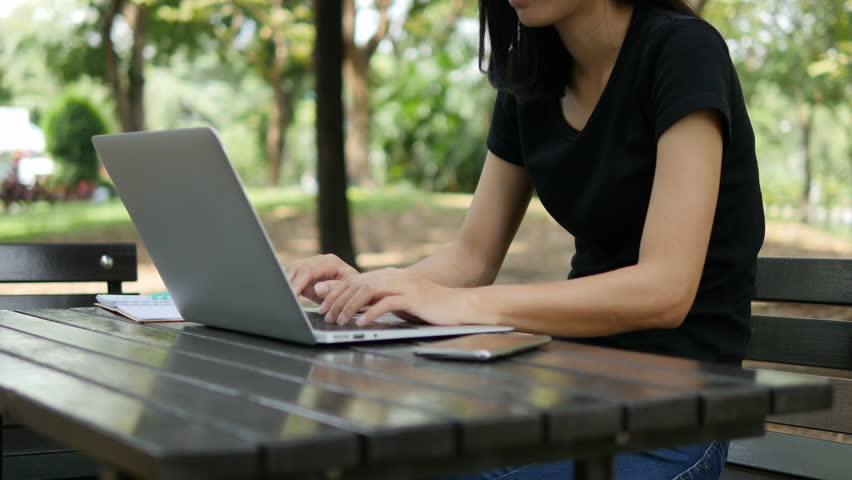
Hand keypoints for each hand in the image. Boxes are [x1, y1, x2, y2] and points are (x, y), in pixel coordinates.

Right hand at [286, 254, 358, 303]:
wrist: (353, 291)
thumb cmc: (353, 290)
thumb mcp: (348, 290)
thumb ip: (334, 289)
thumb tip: (318, 287)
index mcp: (330, 261)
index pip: (309, 270)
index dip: (298, 283)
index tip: (292, 295)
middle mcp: (317, 261)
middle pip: (296, 269)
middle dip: (287, 283)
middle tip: (282, 297)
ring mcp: (309, 266)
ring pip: (290, 272)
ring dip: (284, 284)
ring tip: (280, 297)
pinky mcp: (302, 274)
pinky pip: (289, 278)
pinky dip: (284, 286)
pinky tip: (282, 296)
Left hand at [317, 267, 491, 326]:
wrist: (459, 305)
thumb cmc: (429, 308)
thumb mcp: (400, 303)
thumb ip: (379, 302)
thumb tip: (355, 309)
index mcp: (389, 276)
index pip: (355, 281)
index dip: (336, 292)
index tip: (322, 305)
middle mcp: (394, 276)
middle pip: (357, 284)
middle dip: (337, 300)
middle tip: (325, 315)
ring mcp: (403, 285)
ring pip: (367, 291)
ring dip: (349, 306)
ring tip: (339, 320)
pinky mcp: (412, 297)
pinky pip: (386, 303)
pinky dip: (370, 313)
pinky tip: (361, 323)